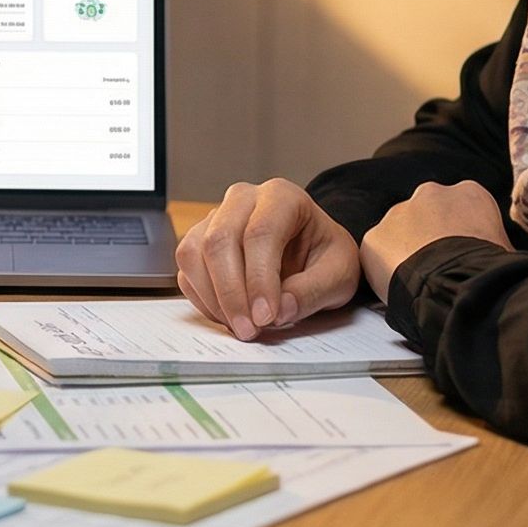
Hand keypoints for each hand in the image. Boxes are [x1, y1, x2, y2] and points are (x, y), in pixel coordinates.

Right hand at [175, 179, 361, 339]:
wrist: (311, 252)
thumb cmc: (324, 256)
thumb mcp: (340, 274)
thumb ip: (314, 291)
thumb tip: (280, 310)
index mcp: (282, 197)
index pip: (260, 233)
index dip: (259, 279)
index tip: (266, 316)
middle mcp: (243, 199)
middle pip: (219, 240)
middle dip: (231, 293)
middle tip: (249, 330)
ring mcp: (216, 218)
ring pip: (193, 253)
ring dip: (213, 298)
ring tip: (241, 326)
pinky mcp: (199, 241)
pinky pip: (187, 271)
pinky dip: (203, 299)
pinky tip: (230, 316)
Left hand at [360, 181, 509, 299]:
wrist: (457, 282)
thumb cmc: (490, 269)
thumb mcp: (506, 250)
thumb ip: (496, 244)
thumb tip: (504, 260)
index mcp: (469, 193)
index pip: (463, 211)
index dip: (463, 236)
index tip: (464, 257)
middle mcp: (431, 193)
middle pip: (428, 217)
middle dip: (430, 239)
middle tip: (438, 269)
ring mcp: (399, 212)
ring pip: (400, 233)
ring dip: (406, 252)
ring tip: (420, 282)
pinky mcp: (375, 236)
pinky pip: (378, 254)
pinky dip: (385, 269)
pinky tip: (401, 287)